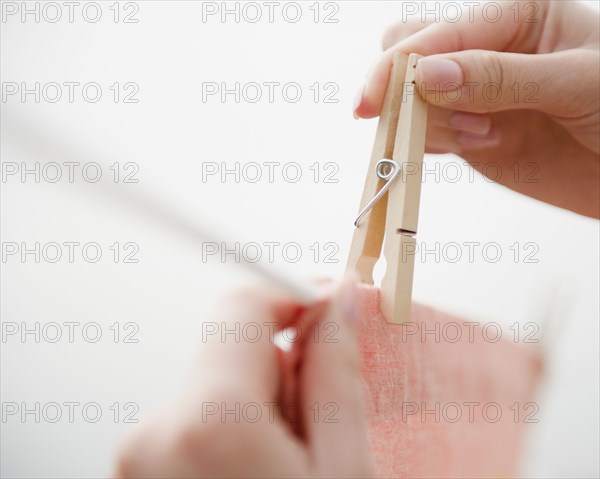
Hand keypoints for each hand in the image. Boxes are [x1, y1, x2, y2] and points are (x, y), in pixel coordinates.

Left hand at [113, 280, 373, 478]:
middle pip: (230, 346)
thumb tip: (339, 303)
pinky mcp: (139, 468)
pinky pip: (194, 419)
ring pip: (216, 384)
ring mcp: (139, 454)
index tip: (326, 307)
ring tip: (286, 462)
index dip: (292, 295)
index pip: (243, 303)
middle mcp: (156, 431)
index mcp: (210, 422)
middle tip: (318, 421)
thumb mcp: (341, 470)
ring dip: (259, 403)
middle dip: (282, 365)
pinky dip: (231, 429)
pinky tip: (256, 470)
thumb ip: (336, 375)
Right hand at [354, 1, 598, 217]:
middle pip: (409, 52)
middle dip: (402, 86)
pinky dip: (428, 144)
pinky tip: (472, 145)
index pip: (439, 33)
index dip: (400, 65)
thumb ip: (500, 77)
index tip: (372, 101)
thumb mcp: (576, 83)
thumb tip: (428, 76)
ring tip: (482, 136)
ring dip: (425, 121)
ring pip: (411, 98)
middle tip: (425, 118)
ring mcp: (475, 97)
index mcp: (515, 16)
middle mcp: (488, 52)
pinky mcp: (471, 137)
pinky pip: (427, 134)